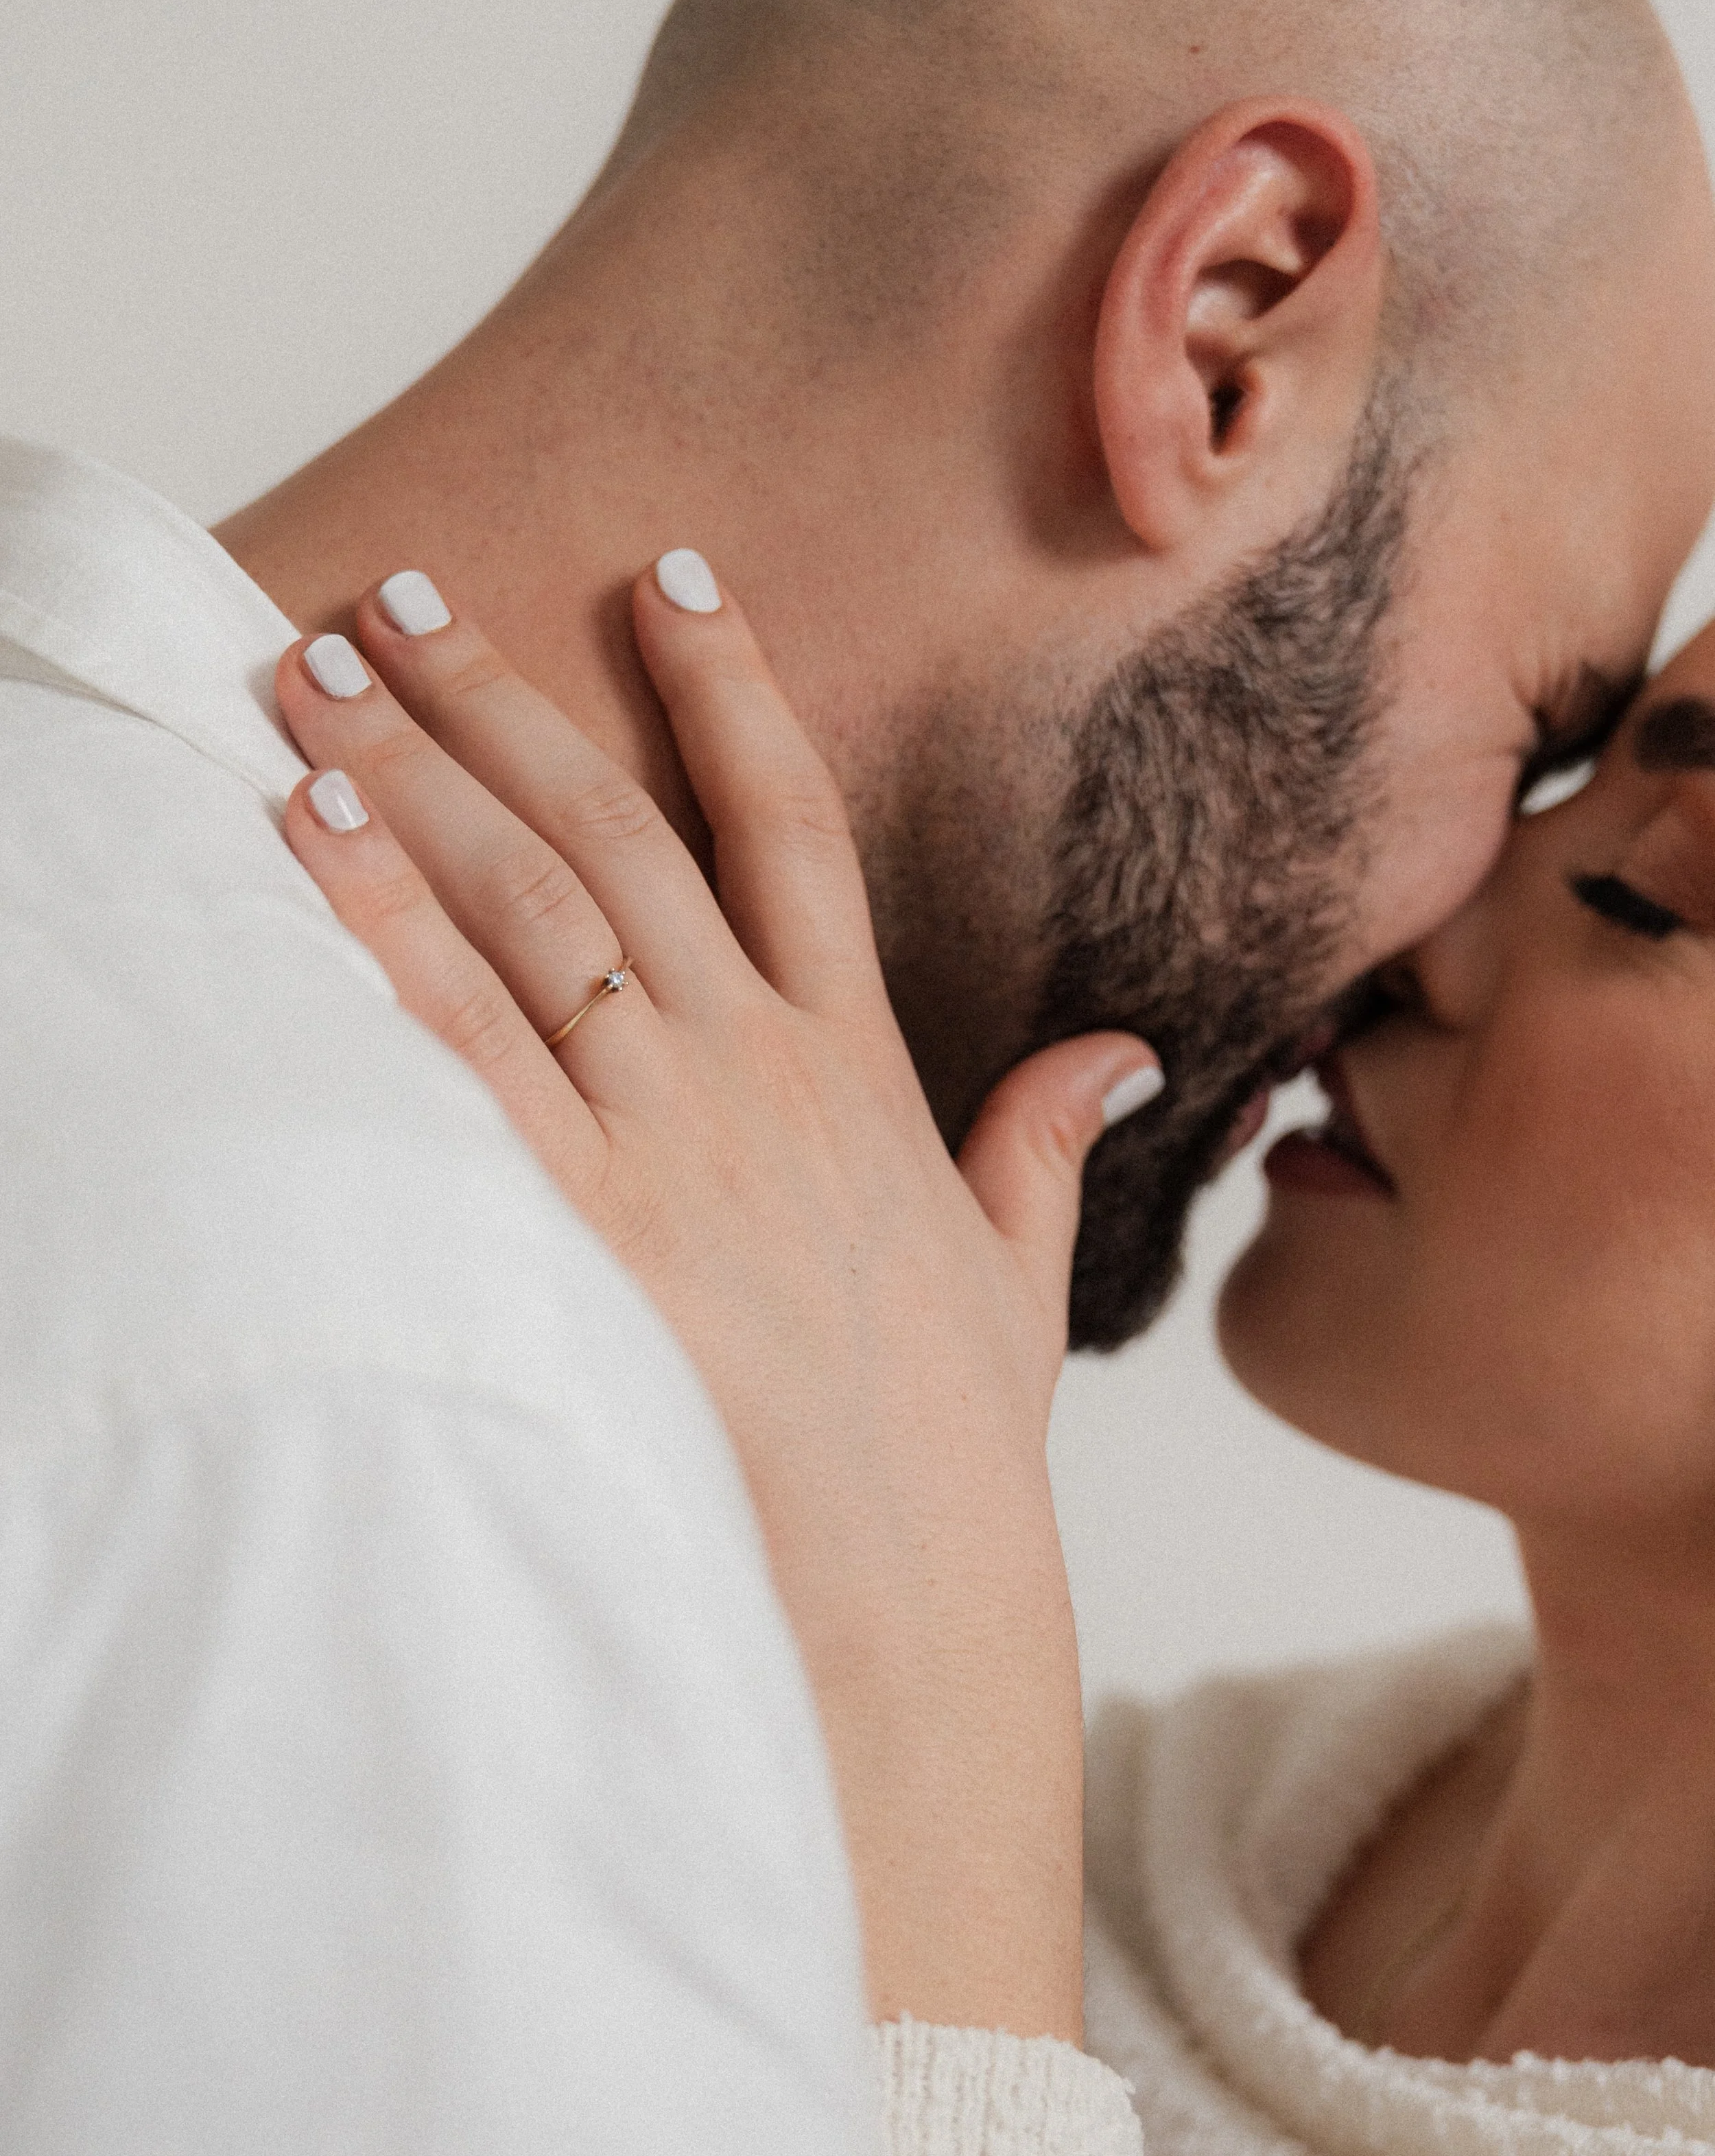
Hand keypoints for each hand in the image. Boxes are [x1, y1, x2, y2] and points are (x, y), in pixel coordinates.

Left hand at [275, 563, 1161, 2040]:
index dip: (732, 689)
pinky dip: (385, 933)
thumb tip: (1122, 1050)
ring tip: (314, 671)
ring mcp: (673, 1136)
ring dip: (412, 779)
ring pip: (530, 907)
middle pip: (620, 831)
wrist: (905, 1581)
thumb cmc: (945, 1444)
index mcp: (852, 1065)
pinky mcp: (592, 1219)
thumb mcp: (1015, 1274)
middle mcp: (756, 1069)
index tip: (670, 574)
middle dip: (504, 698)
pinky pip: (468, 1044)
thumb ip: (1045, 1140)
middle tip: (403, 588)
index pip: (793, 825)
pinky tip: (311, 843)